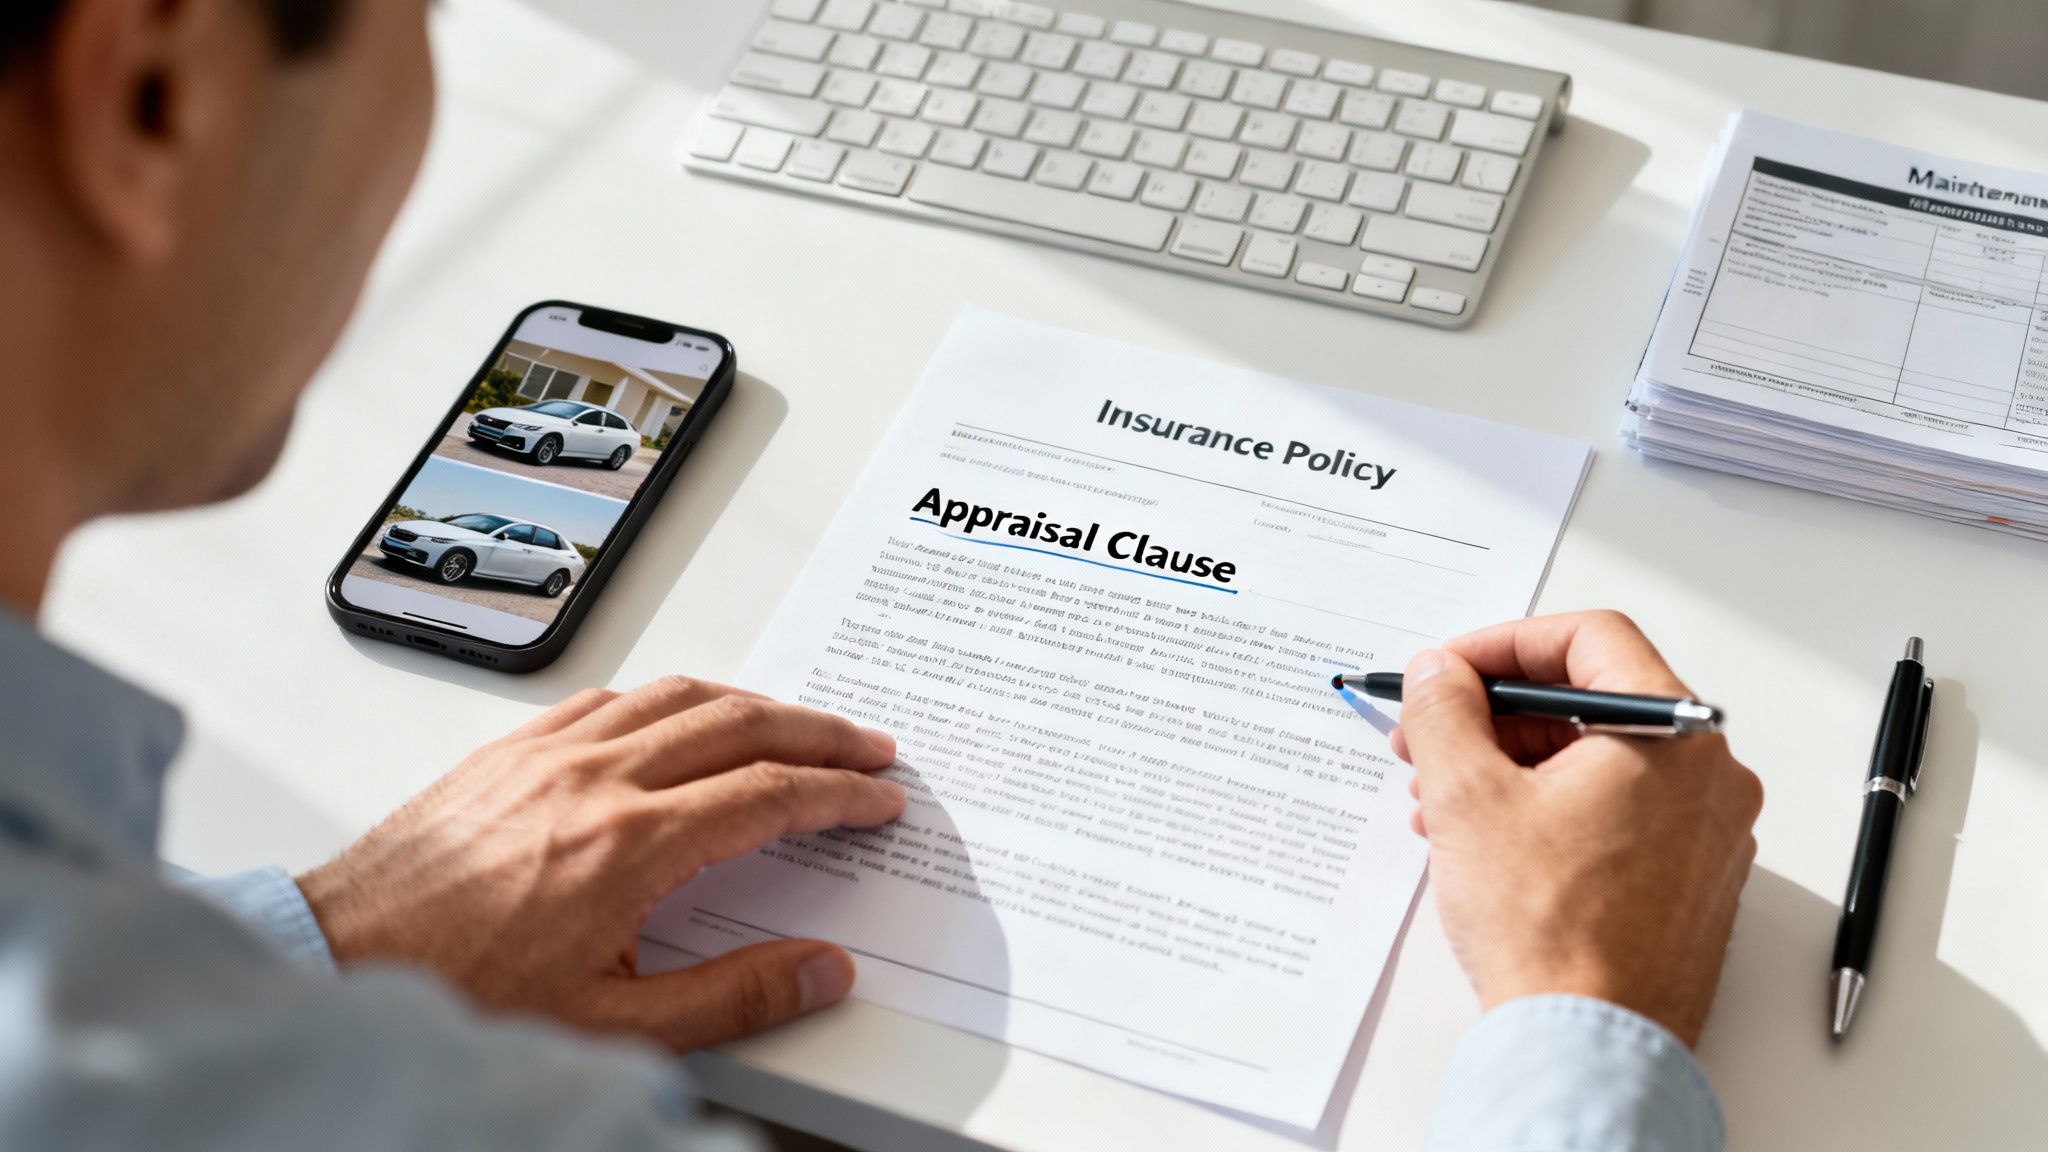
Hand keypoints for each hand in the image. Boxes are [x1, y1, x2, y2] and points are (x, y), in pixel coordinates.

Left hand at [297, 677, 903, 1049]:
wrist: (345, 962)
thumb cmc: (463, 993)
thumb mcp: (615, 1025)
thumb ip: (734, 998)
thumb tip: (821, 973)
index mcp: (630, 845)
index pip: (769, 794)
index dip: (839, 792)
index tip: (876, 798)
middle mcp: (594, 779)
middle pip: (739, 723)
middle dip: (818, 731)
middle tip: (866, 745)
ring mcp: (548, 753)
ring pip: (677, 694)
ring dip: (752, 702)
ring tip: (794, 722)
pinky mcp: (509, 749)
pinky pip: (609, 697)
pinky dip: (668, 698)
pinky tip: (679, 716)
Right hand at [1390, 611, 1762, 1046]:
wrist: (1589, 1044)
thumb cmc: (1551, 931)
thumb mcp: (1469, 795)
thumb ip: (1447, 712)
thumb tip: (1440, 675)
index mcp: (1674, 736)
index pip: (1591, 639)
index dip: (1504, 644)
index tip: (1451, 670)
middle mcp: (1707, 778)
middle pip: (1592, 702)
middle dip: (1495, 715)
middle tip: (1430, 735)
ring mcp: (1704, 834)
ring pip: (1597, 763)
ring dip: (1510, 767)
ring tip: (1440, 801)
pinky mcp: (1687, 882)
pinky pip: (1613, 815)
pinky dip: (1547, 811)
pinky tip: (1483, 842)